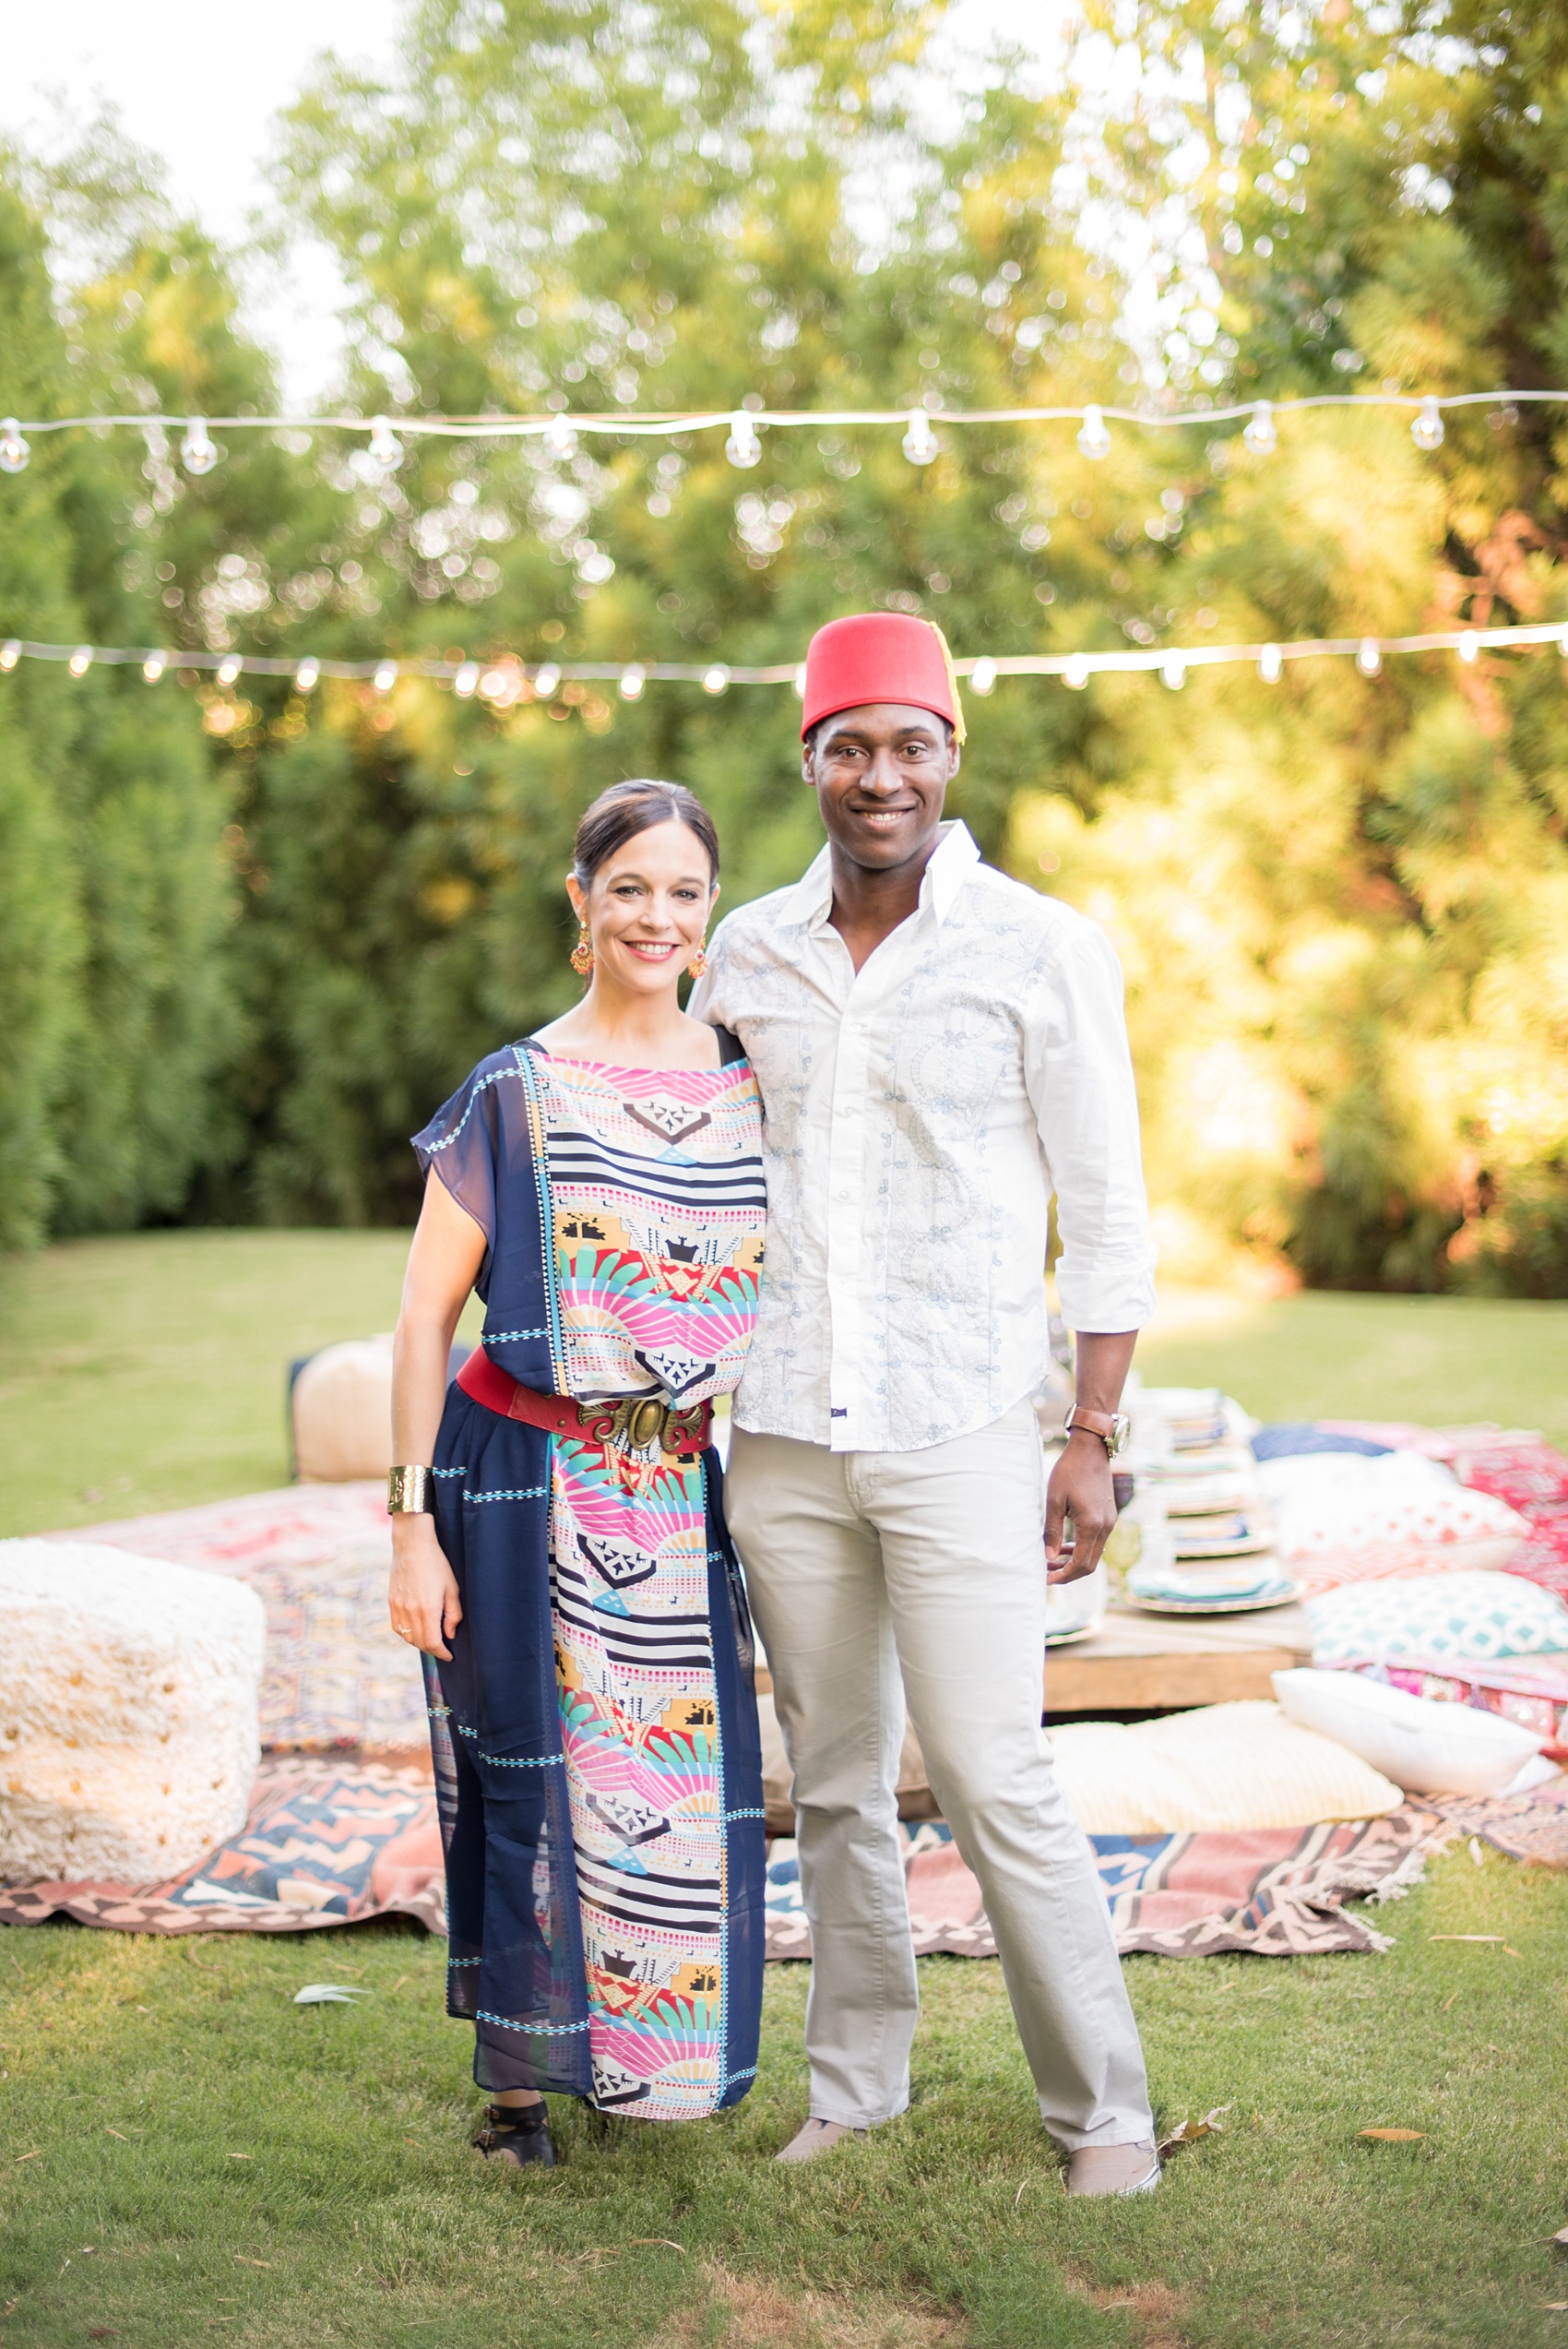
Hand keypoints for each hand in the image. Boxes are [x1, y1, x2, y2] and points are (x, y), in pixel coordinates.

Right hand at [389, 1515, 462, 1659]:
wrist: (412, 1545)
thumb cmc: (436, 1564)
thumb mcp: (452, 1588)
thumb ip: (453, 1614)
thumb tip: (449, 1635)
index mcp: (428, 1609)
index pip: (432, 1642)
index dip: (442, 1653)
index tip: (449, 1655)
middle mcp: (410, 1611)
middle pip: (420, 1643)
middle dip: (432, 1649)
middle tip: (443, 1647)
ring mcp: (398, 1607)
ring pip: (407, 1637)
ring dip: (419, 1643)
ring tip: (431, 1639)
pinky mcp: (391, 1602)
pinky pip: (397, 1627)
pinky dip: (406, 1634)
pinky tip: (415, 1630)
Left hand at [1045, 1429, 1116, 1583]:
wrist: (1091, 1449)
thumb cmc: (1069, 1471)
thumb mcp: (1054, 1500)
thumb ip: (1052, 1531)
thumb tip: (1049, 1558)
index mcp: (1092, 1524)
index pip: (1080, 1563)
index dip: (1063, 1576)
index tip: (1046, 1580)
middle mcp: (1106, 1527)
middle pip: (1090, 1565)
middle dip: (1068, 1573)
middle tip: (1047, 1574)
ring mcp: (1110, 1522)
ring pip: (1094, 1555)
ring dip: (1075, 1562)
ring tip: (1053, 1561)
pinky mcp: (1109, 1517)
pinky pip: (1097, 1542)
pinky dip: (1082, 1550)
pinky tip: (1066, 1547)